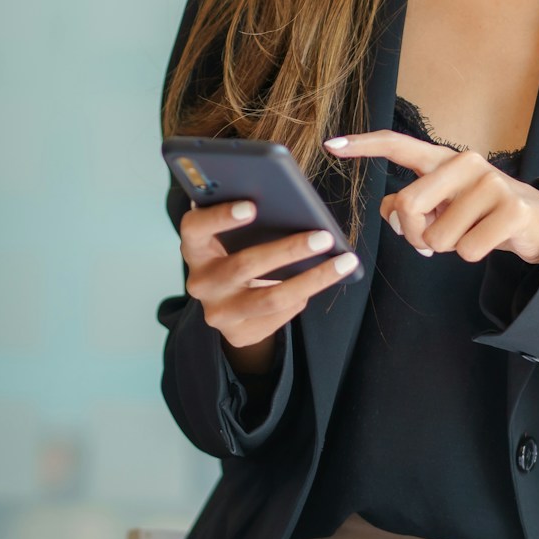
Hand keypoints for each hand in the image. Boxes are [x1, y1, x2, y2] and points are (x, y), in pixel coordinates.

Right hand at [178, 200, 359, 360]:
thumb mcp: (232, 234)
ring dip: (312, 278)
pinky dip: (303, 295)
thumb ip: (247, 217)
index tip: (252, 206)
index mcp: (194, 247)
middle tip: (324, 237)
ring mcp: (217, 313)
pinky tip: (321, 280)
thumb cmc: (236, 250)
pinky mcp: (237, 335)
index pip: (195, 228)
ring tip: (344, 262)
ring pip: (271, 298)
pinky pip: (280, 314)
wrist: (228, 300)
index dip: (220, 217)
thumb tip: (291, 203)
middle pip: (244, 265)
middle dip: (289, 250)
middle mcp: (199, 283)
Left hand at [324, 132, 538, 264]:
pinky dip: (472, 255)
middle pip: (408, 206)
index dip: (363, 146)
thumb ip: (411, 203)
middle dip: (414, 235)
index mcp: (443, 159)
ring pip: (439, 237)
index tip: (331, 145)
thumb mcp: (443, 204)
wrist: (536, 221)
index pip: (398, 146)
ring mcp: (491, 183)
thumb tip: (389, 212)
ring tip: (470, 233)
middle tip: (432, 240)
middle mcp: (466, 163)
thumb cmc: (479, 212)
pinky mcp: (512, 209)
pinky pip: (467, 250)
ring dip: (448, 248)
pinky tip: (490, 240)